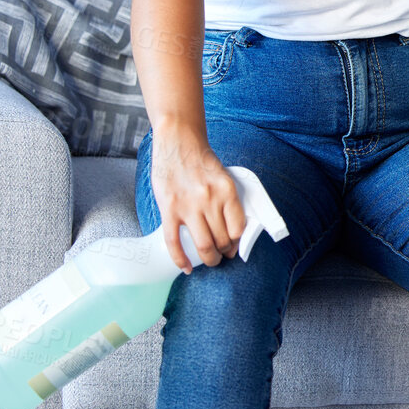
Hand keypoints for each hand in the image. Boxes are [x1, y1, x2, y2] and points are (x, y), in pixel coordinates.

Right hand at [150, 134, 245, 273]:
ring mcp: (188, 206)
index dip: (237, 243)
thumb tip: (232, 228)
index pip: (238, 228)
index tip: (234, 247)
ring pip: (203, 245)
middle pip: (222, 240)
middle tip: (222, 256)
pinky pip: (175, 242)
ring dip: (209, 259)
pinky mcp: (169, 209)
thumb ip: (227, 200)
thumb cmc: (200, 159)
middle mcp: (210, 199)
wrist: (178, 141)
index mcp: (227, 191)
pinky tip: (186, 267)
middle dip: (224, 253)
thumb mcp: (224, 176)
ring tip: (210, 260)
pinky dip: (181, 259)